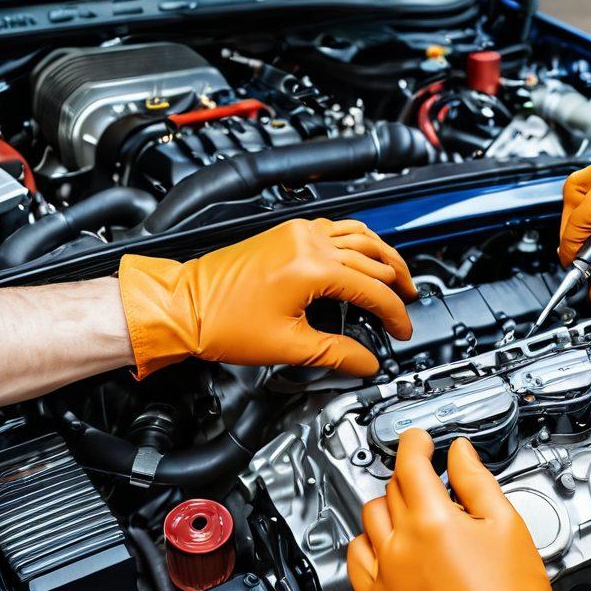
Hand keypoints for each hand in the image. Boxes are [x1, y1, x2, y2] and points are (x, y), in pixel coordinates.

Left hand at [118, 218, 414, 378]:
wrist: (181, 306)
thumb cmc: (220, 321)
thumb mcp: (288, 347)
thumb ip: (337, 354)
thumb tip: (366, 362)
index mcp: (313, 268)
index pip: (373, 289)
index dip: (394, 314)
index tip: (401, 331)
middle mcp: (308, 242)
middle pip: (374, 257)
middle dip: (397, 284)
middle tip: (408, 304)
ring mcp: (297, 233)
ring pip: (360, 235)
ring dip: (384, 255)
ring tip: (399, 276)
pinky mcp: (287, 233)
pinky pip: (337, 228)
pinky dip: (359, 241)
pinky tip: (364, 252)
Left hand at [347, 428, 590, 590]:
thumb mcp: (507, 525)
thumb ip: (478, 482)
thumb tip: (461, 455)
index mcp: (433, 520)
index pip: (410, 464)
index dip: (414, 444)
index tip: (420, 441)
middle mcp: (402, 543)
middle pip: (392, 490)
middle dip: (411, 478)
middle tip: (431, 483)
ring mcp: (386, 574)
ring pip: (370, 520)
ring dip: (389, 508)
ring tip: (412, 514)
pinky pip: (356, 561)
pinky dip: (367, 545)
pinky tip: (385, 544)